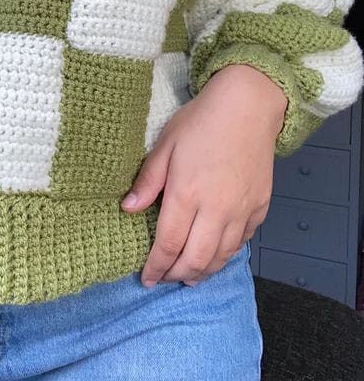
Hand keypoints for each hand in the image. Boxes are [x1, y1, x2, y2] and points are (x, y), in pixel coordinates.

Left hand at [121, 63, 286, 287]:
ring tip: (188, 275)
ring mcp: (242, 211)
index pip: (168, 244)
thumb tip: (127, 209)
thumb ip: (147, 181)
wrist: (247, 107)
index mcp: (187, 195)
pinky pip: (241, 242)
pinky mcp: (259, 208)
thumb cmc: (200, 122)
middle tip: (164, 278)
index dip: (156, 266)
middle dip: (177, 275)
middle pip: (196, 260)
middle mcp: (216, 210)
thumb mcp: (165, 146)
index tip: (146, 278)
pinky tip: (214, 254)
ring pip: (221, 257)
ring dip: (203, 271)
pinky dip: (225, 255)